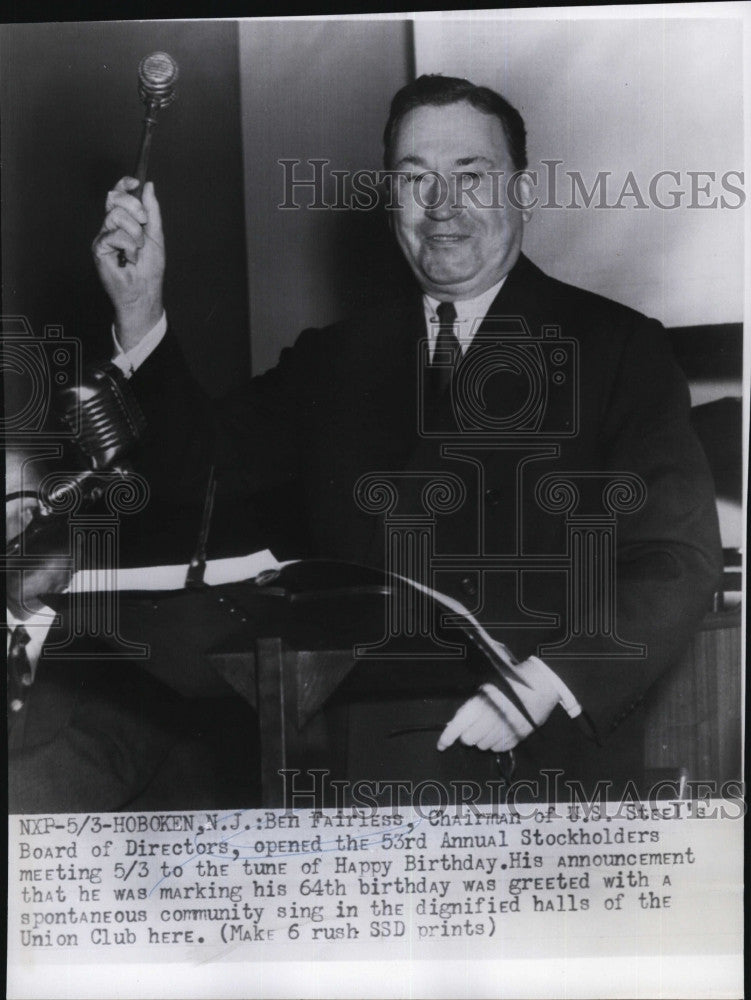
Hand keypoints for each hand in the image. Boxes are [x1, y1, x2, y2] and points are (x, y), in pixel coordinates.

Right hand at [92, 177, 164, 351]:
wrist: (145, 292)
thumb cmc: (149, 269)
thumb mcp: (156, 234)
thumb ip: (152, 210)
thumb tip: (148, 186)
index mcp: (123, 221)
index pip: (118, 194)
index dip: (124, 185)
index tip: (134, 181)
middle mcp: (110, 226)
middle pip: (114, 199)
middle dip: (135, 208)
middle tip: (144, 224)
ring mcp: (103, 237)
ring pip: (116, 216)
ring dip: (135, 233)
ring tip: (138, 250)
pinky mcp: (98, 249)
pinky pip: (114, 235)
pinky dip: (129, 247)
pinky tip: (129, 259)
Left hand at [437, 656, 560, 752]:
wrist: (543, 685)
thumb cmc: (514, 680)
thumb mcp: (489, 684)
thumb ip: (473, 703)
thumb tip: (457, 721)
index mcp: (484, 702)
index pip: (460, 725)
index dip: (447, 737)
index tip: (441, 745)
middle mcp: (494, 719)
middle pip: (469, 739)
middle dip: (467, 733)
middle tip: (474, 723)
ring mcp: (507, 730)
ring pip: (483, 746)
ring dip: (481, 738)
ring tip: (490, 724)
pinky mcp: (518, 737)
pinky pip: (498, 748)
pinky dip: (496, 742)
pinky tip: (500, 729)